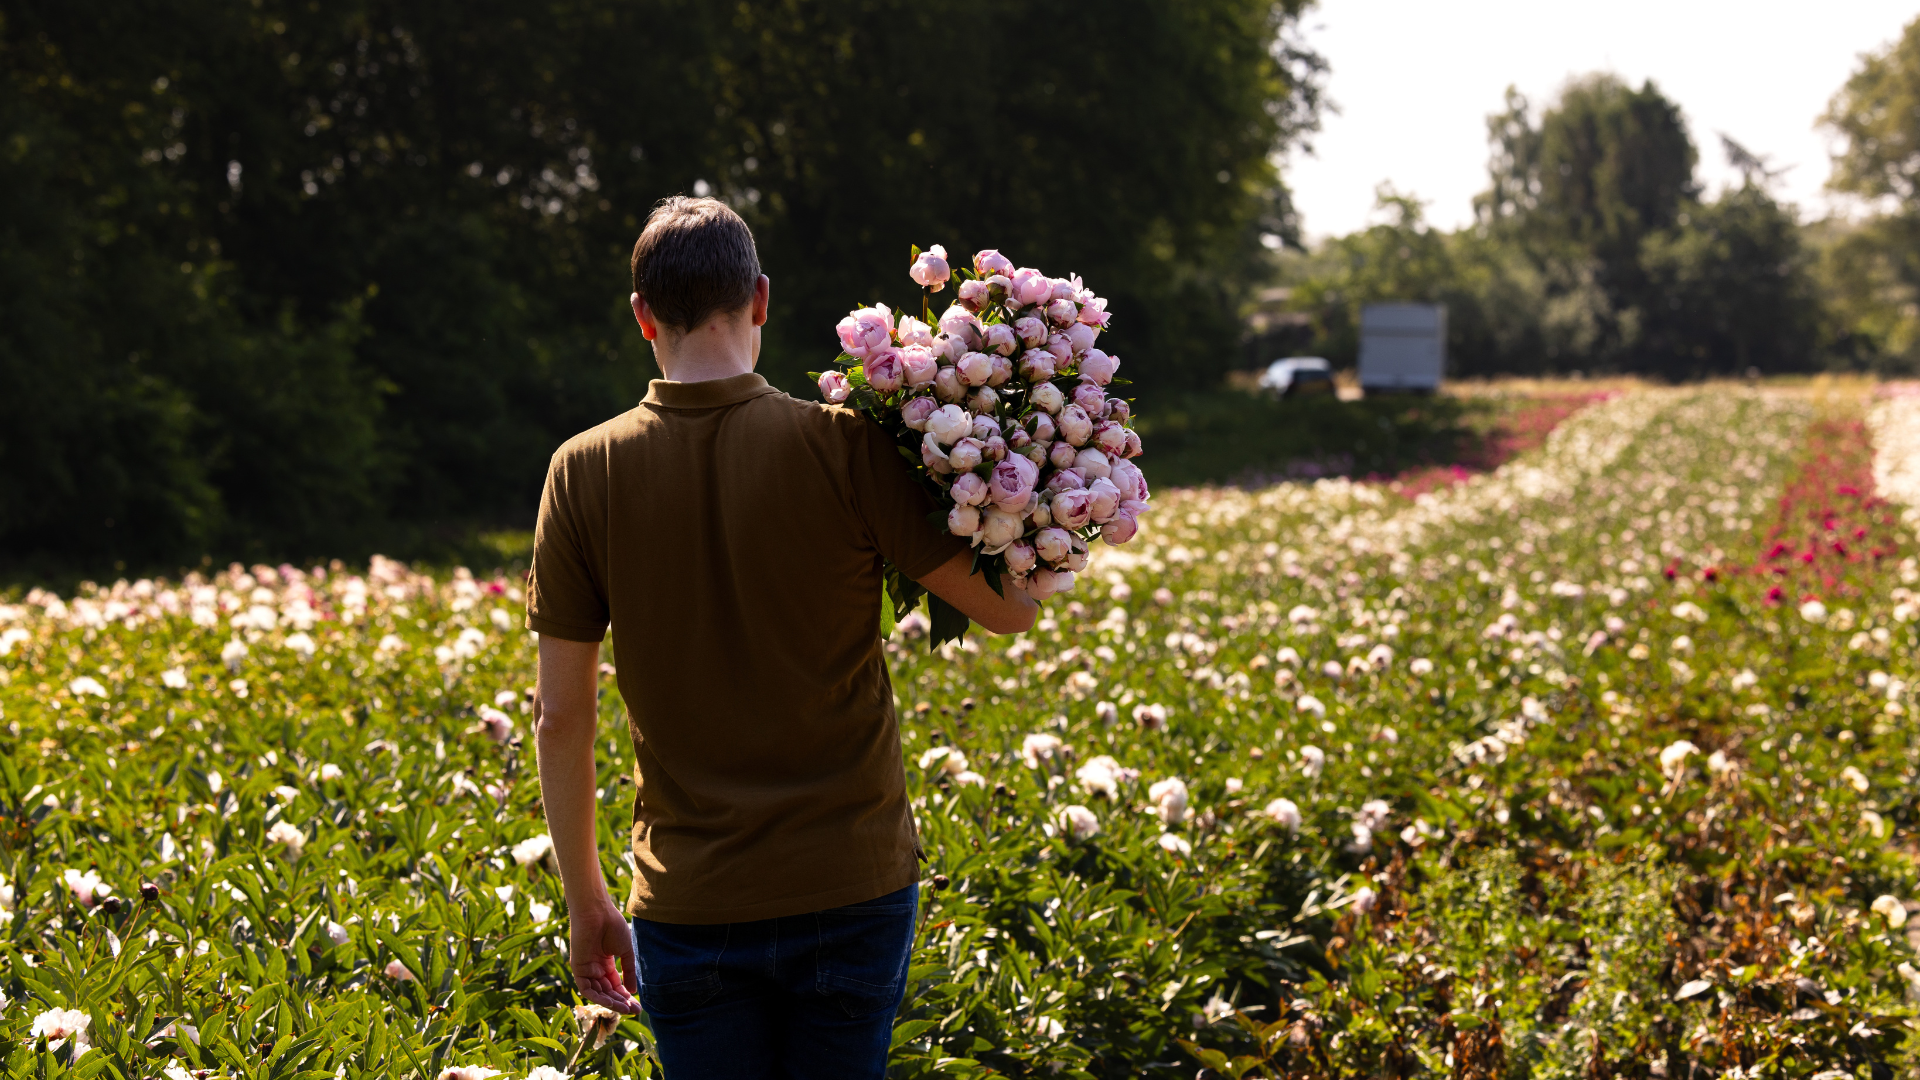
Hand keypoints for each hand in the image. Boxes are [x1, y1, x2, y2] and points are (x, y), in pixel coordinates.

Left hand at [568, 895, 641, 1013]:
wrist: (597, 912)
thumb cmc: (612, 926)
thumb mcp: (625, 952)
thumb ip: (628, 971)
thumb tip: (633, 992)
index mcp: (605, 963)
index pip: (615, 985)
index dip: (626, 996)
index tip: (638, 1006)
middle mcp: (595, 969)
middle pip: (608, 992)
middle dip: (621, 1002)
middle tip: (635, 1011)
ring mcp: (586, 970)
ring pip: (598, 993)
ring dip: (612, 1003)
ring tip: (626, 1008)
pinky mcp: (578, 969)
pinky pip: (587, 989)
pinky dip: (599, 997)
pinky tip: (612, 1003)